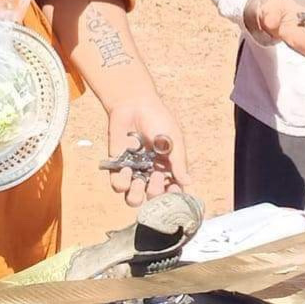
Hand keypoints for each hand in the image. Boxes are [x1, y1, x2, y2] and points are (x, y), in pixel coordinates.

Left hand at [106, 93, 190, 207]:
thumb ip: (179, 162)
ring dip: (137, 196)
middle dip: (156, 192)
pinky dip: (122, 182)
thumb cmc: (158, 119)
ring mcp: (134, 171)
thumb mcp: (174, 139)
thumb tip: (188, 182)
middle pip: (153, 198)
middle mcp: (150, 173)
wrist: (134, 105)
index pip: (171, 190)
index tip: (175, 190)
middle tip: (157, 176)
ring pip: (134, 199)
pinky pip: (118, 185)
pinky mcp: (117, 167)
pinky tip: (127, 169)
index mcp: (167, 168)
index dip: (173, 195)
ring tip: (139, 181)